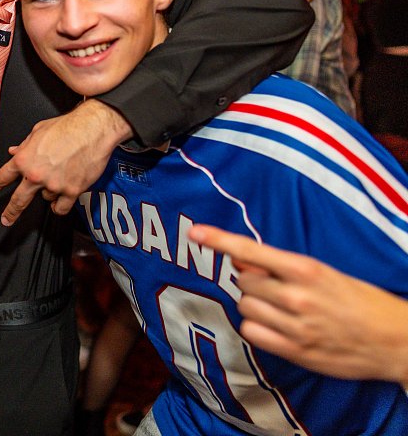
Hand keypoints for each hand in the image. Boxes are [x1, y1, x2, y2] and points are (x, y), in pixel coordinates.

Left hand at [0, 99, 129, 223]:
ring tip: (61, 175)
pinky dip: (61, 206)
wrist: (92, 130)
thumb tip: (14, 150)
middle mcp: (35, 175)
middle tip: (6, 219)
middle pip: (18, 200)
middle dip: (10, 212)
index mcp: (24, 159)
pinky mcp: (71, 191)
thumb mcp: (38, 131)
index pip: (2, 177)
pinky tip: (62, 200)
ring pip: (46, 199)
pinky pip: (61, 208)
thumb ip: (25, 145)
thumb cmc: (67, 127)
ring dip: (50, 192)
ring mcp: (53, 185)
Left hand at [189, 224, 407, 384]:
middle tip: (276, 287)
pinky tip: (276, 326)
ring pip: (246, 305)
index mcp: (307, 270)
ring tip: (282, 308)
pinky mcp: (295, 351)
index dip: (220, 240)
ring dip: (255, 304)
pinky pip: (251, 332)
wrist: (395, 341)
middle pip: (244, 280)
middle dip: (252, 280)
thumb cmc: (361, 302)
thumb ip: (283, 267)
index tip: (195, 232)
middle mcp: (297, 296)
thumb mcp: (326, 273)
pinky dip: (256, 327)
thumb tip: (243, 259)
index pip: (252, 251)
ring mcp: (295, 325)